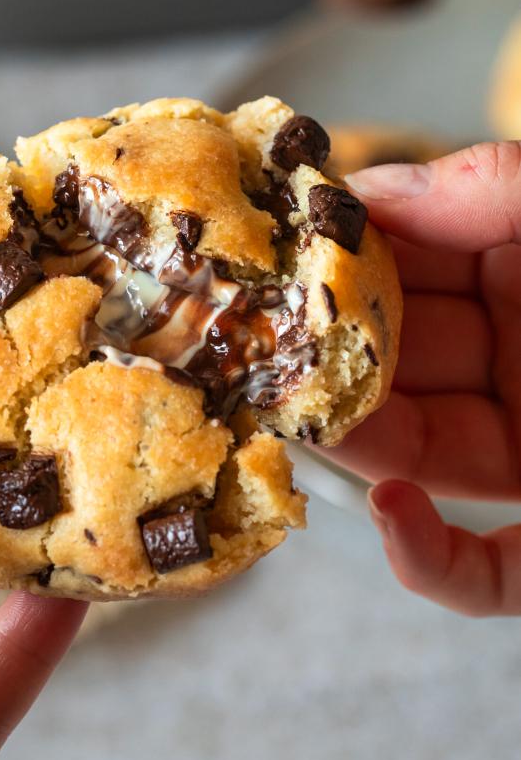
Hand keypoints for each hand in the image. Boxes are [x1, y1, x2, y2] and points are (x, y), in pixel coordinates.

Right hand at [324, 140, 520, 616]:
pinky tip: (397, 517)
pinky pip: (488, 571)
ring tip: (309, 419)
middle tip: (263, 348)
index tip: (279, 251)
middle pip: (402, 358)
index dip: (346, 254)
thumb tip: (377, 191)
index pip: (417, 256)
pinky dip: (432, 559)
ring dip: (359, 446)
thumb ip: (504, 187)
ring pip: (423, 458)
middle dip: (332, 354)